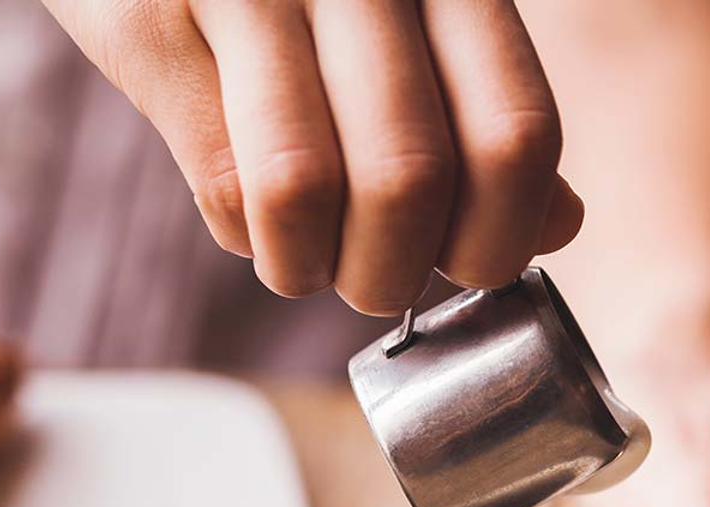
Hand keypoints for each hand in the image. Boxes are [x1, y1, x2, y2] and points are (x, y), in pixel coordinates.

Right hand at [44, 0, 584, 312]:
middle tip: (370, 278)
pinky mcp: (155, 25)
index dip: (498, 237)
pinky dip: (243, 236)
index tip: (467, 264)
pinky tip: (248, 216)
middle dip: (388, 274)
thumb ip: (484, 119)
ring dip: (308, 266)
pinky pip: (221, 185)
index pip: (512, 136)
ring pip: (303, 186)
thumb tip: (553, 225)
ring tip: (303, 261)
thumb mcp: (413, 31)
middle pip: (408, 178)